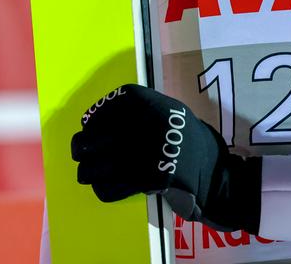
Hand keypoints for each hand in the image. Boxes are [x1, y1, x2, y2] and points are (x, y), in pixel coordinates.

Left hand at [71, 84, 261, 232]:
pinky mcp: (144, 179)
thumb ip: (142, 108)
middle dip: (82, 146)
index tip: (87, 124)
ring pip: (99, 164)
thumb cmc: (188, 138)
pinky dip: (103, 188)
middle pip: (97, 136)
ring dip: (88, 170)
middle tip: (79, 151)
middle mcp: (143, 124)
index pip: (109, 106)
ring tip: (85, 172)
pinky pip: (112, 186)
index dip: (94, 116)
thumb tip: (101, 117)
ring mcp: (143, 153)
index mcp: (151, 104)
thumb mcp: (170, 110)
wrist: (212, 169)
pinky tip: (102, 186)